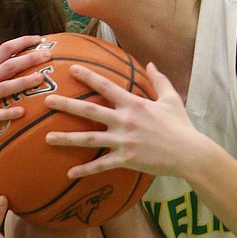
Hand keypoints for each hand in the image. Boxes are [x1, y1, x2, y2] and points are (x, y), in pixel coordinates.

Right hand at [0, 35, 52, 138]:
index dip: (22, 43)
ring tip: (42, 79)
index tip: (39, 39)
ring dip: (24, 82)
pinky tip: (23, 112)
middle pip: (9, 65)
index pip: (4, 50)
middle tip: (48, 55)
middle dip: (29, 59)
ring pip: (4, 87)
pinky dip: (8, 113)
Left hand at [44, 62, 202, 178]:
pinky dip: (85, 170)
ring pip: (89, 139)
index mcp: (134, 104)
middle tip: (47, 100)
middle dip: (66, 105)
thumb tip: (150, 63)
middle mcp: (125, 120)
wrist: (189, 153)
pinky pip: (101, 165)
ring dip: (67, 138)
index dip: (88, 76)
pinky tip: (69, 173)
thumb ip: (159, 80)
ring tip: (47, 137)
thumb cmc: (181, 126)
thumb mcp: (171, 99)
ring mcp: (124, 141)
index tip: (71, 69)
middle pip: (89, 112)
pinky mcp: (126, 159)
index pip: (106, 87)